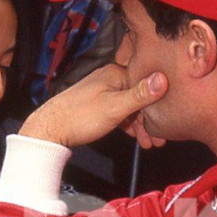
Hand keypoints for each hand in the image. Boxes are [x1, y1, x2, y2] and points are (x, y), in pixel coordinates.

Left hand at [20, 62, 167, 148]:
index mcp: (115, 74)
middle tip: (159, 139)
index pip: (146, 83)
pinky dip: (127, 123)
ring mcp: (102, 90)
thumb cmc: (80, 117)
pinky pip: (118, 111)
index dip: (158, 102)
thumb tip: (162, 78)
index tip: (166, 121)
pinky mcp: (96, 103)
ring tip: (148, 142)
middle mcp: (109, 78)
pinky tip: (133, 135)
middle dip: (149, 118)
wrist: (50, 129)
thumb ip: (140, 94)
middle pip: (139, 96)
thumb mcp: (116, 107)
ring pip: (129, 105)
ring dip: (139, 124)